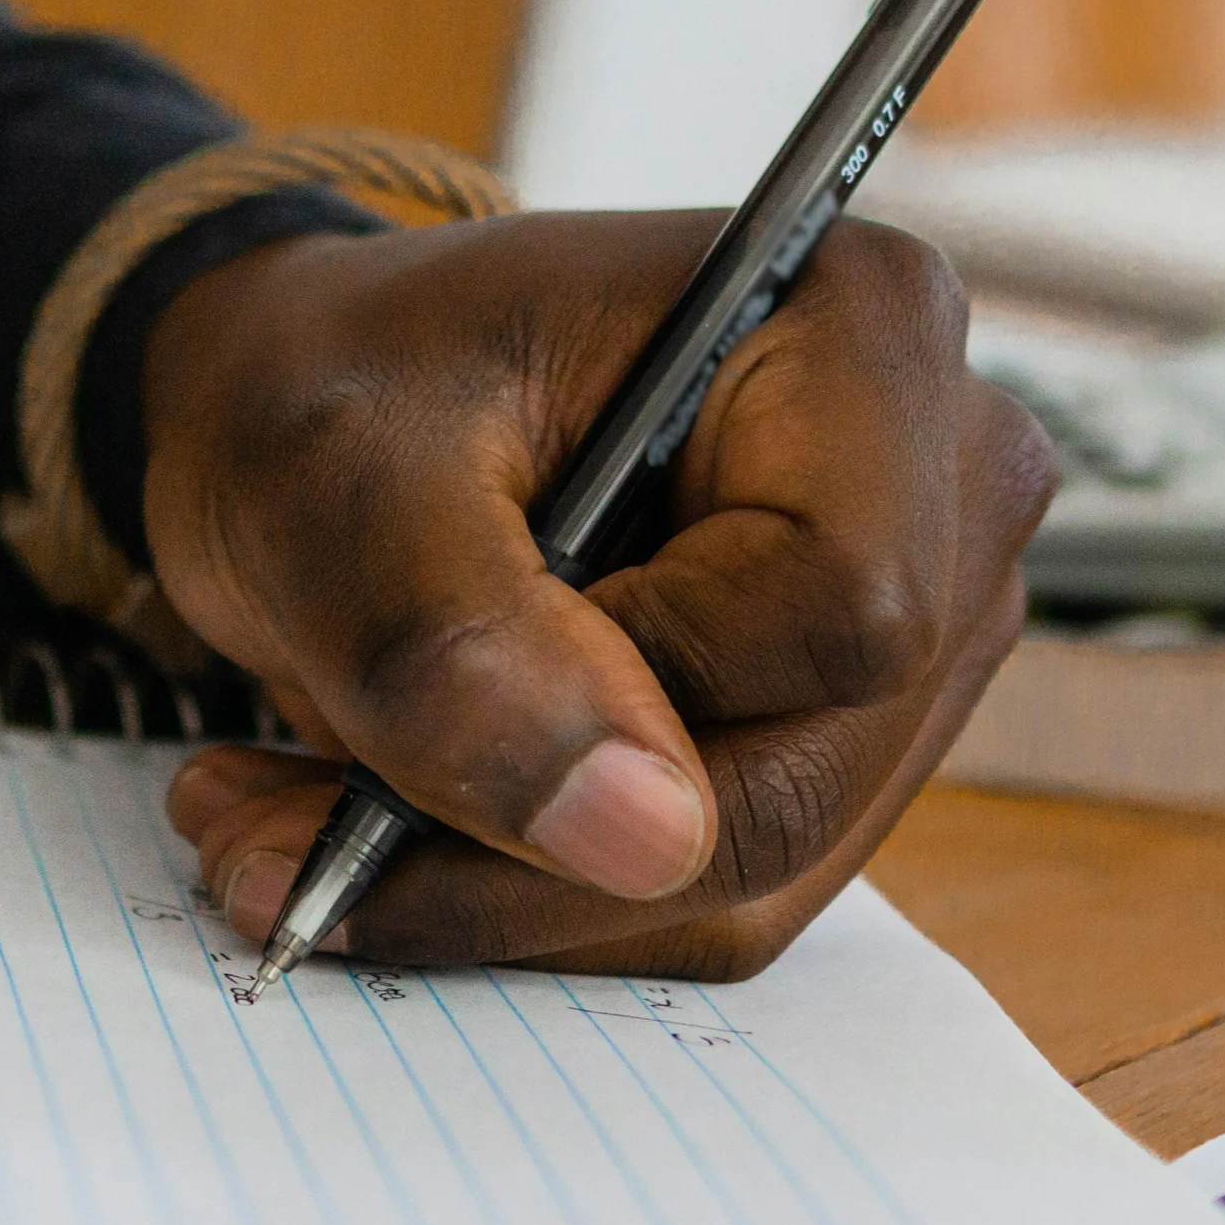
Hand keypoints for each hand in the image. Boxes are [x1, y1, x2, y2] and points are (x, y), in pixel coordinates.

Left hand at [140, 209, 1054, 979]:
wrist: (322, 410)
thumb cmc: (334, 383)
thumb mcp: (330, 483)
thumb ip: (463, 650)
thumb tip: (646, 838)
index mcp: (859, 327)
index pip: (838, 610)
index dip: (636, 684)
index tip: (439, 659)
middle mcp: (944, 475)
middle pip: (807, 770)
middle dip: (535, 849)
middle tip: (279, 830)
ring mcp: (925, 618)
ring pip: (763, 865)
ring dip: (517, 891)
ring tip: (301, 823)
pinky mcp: (854, 732)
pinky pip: (729, 892)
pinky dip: (549, 897)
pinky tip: (396, 829)